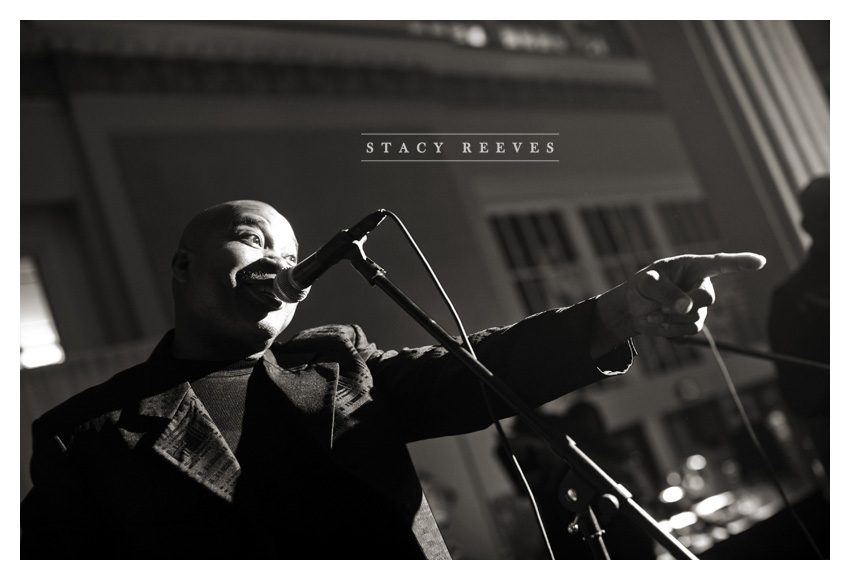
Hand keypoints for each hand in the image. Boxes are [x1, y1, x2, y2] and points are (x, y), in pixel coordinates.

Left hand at [591, 253, 765, 357]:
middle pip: (707, 297)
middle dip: (684, 304)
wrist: (633, 309)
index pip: (721, 263)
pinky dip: (671, 328)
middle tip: (660, 308)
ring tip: (652, 313)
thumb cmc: (642, 287)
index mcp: (693, 266)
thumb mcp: (647, 283)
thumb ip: (665, 291)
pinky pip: (688, 329)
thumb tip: (687, 307)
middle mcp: (701, 285)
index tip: (759, 261)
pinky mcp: (693, 322)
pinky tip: (657, 321)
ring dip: (671, 318)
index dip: (740, 262)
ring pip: (696, 316)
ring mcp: (700, 306)